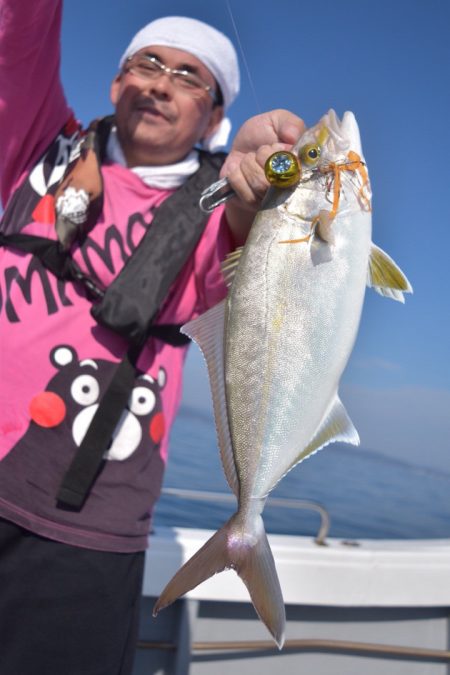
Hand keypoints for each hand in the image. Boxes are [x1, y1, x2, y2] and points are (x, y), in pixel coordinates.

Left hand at [222, 109, 304, 242]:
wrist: (240, 147)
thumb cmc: (263, 134)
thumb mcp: (278, 120)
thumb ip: (290, 124)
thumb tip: (293, 137)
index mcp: (302, 167)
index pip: (299, 170)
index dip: (284, 154)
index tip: (279, 146)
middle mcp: (289, 188)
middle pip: (276, 178)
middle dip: (262, 156)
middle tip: (261, 150)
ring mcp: (271, 199)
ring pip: (259, 184)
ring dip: (249, 164)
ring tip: (250, 159)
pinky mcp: (252, 204)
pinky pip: (242, 190)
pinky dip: (236, 174)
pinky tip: (240, 169)